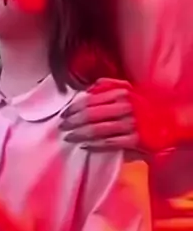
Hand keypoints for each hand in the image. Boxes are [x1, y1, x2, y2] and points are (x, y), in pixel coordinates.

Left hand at [60, 78, 176, 151]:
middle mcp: (124, 106)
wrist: (169, 121)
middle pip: (91, 115)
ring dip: (80, 135)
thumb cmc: (143, 105)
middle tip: (62, 127)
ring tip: (69, 137)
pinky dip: (95, 145)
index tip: (64, 114)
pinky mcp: (135, 140)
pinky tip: (85, 146)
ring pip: (98, 130)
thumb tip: (86, 89)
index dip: (74, 108)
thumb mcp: (127, 88)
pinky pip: (110, 143)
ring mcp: (130, 124)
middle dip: (73, 122)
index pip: (90, 100)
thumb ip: (106, 84)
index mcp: (120, 92)